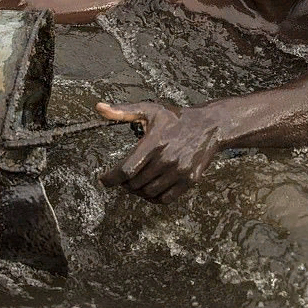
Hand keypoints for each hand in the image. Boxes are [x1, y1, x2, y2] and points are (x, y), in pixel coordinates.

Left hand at [96, 101, 221, 203]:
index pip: (126, 170)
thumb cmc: (175, 118)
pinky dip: (154, 198)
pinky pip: (166, 199)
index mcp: (154, 142)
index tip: (104, 180)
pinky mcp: (189, 180)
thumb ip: (123, 111)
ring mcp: (179, 171)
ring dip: (137, 191)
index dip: (111, 178)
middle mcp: (167, 159)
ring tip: (134, 183)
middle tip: (121, 179)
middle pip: (135, 184)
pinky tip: (149, 189)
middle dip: (123, 184)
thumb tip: (99, 108)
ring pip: (149, 193)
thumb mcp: (150, 109)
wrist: (208, 125)